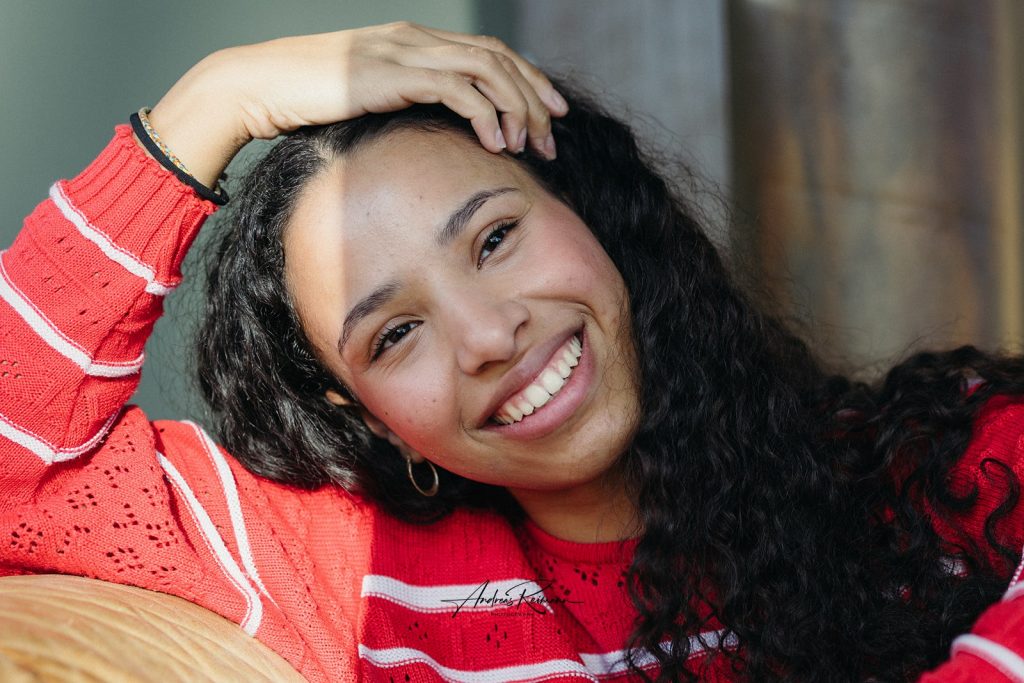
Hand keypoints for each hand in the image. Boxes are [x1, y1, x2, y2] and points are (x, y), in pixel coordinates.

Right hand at [146, 23, 567, 186]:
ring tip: (532, 145)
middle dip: (534, 97)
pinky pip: (457, 88)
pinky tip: (497, 143)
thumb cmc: (305, 103)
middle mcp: (415, 40)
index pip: (487, 54)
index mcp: (414, 43)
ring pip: (486, 70)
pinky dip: (485, 114)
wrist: (256, 87)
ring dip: (517, 107)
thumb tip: (434, 136)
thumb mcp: (366, 101)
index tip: (550, 115)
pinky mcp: (392, 74)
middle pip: (497, 58)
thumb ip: (403, 106)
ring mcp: (404, 53)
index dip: (525, 81)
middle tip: (554, 135)